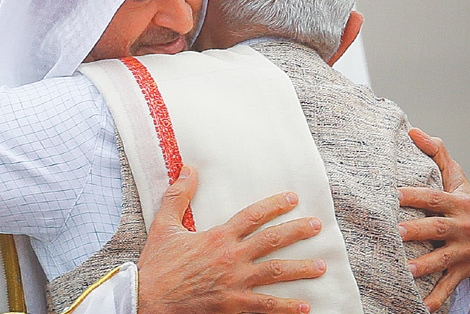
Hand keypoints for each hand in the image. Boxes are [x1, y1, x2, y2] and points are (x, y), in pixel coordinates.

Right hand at [138, 166, 325, 313]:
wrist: (148, 299)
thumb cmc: (157, 264)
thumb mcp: (164, 225)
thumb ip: (178, 195)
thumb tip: (188, 168)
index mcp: (217, 237)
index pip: (252, 216)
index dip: (274, 206)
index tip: (292, 199)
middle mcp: (231, 258)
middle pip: (272, 241)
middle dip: (297, 232)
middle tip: (317, 226)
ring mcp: (235, 284)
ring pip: (275, 273)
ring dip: (301, 269)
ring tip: (321, 266)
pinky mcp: (233, 306)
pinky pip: (265, 307)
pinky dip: (286, 307)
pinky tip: (305, 307)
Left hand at [398, 128, 469, 311]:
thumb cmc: (468, 204)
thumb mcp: (458, 178)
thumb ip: (437, 154)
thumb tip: (414, 131)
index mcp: (456, 203)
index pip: (432, 198)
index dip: (414, 195)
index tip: (392, 194)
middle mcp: (460, 228)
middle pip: (436, 228)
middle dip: (417, 231)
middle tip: (395, 232)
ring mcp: (461, 251)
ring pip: (443, 259)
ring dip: (424, 265)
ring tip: (406, 269)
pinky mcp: (462, 270)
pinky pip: (448, 286)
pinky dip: (436, 297)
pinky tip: (420, 305)